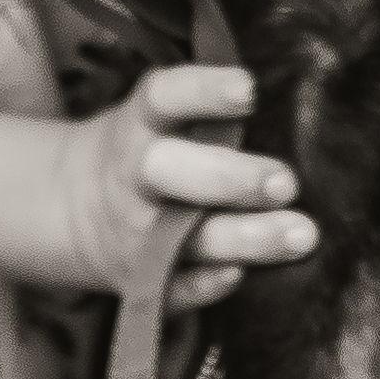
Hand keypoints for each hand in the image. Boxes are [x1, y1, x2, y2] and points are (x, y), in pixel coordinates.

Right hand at [32, 65, 310, 311]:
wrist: (74, 209)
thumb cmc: (157, 148)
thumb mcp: (162, 115)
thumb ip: (215, 109)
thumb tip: (305, 100)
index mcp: (142, 122)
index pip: (167, 96)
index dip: (204, 92)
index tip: (249, 90)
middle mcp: (134, 175)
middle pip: (168, 170)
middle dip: (229, 177)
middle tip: (288, 183)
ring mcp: (135, 231)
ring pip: (183, 236)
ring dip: (244, 238)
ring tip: (302, 235)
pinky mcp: (141, 279)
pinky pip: (169, 288)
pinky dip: (202, 285)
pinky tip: (240, 277)